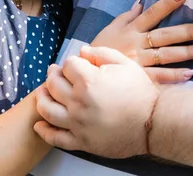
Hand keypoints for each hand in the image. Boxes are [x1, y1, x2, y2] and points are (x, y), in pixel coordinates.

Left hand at [34, 46, 157, 157]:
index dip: (71, 62)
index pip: (67, 65)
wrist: (153, 122)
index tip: (77, 64)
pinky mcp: (81, 141)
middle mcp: (79, 102)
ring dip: (42, 98)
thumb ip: (100, 53)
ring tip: (43, 93)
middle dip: (52, 75)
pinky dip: (44, 131)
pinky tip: (39, 125)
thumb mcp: (123, 63)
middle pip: (53, 84)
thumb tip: (81, 51)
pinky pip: (56, 138)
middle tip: (55, 73)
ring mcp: (78, 123)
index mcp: (89, 81)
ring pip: (47, 109)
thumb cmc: (139, 91)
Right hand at [91, 0, 192, 82]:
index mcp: (131, 29)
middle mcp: (137, 43)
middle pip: (165, 35)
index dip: (169, 3)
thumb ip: (128, 15)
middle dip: (187, 31)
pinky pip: (159, 77)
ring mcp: (138, 62)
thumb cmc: (99, 48)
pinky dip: (176, 76)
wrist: (84, 72)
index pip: (153, 12)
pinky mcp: (138, 79)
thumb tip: (142, 1)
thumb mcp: (111, 28)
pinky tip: (192, 73)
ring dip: (186, 52)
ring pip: (166, 56)